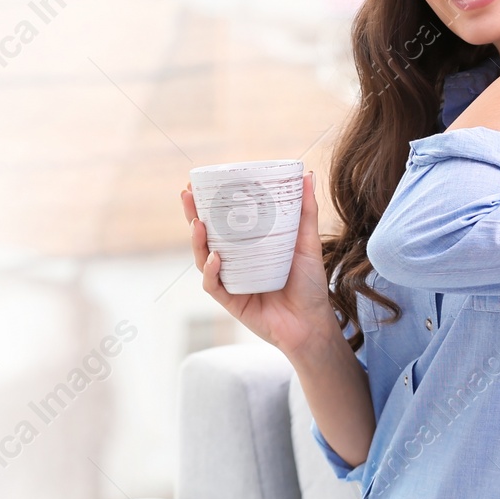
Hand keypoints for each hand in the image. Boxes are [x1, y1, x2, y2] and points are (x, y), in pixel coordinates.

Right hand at [181, 173, 342, 357]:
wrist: (313, 323)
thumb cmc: (309, 284)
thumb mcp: (307, 242)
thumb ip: (305, 211)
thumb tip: (306, 175)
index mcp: (247, 246)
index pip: (220, 221)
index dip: (205, 203)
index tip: (197, 183)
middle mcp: (234, 261)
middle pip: (205, 236)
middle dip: (191, 215)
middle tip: (187, 195)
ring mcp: (230, 281)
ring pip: (203, 259)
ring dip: (197, 241)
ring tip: (198, 223)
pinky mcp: (231, 300)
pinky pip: (213, 285)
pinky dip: (212, 271)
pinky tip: (215, 258)